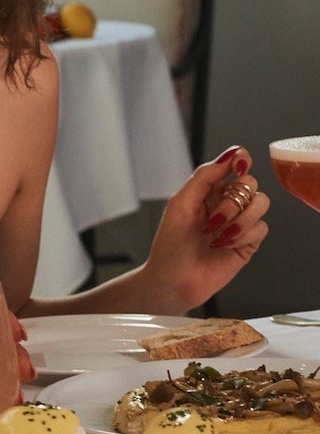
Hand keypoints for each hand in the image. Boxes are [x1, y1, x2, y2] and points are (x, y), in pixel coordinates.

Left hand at [140, 144, 269, 312]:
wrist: (174, 279)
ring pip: (261, 203)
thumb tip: (231, 154)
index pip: (234, 164)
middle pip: (250, 183)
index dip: (241, 159)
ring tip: (218, 235)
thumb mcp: (181, 204)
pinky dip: (243, 235)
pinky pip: (262, 226)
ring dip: (239, 218)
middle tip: (212, 220)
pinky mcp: (249, 241)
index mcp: (208, 190)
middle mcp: (227, 202)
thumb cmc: (170, 243)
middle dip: (232, 201)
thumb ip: (204, 177)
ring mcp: (240, 221)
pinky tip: (225, 245)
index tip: (239, 165)